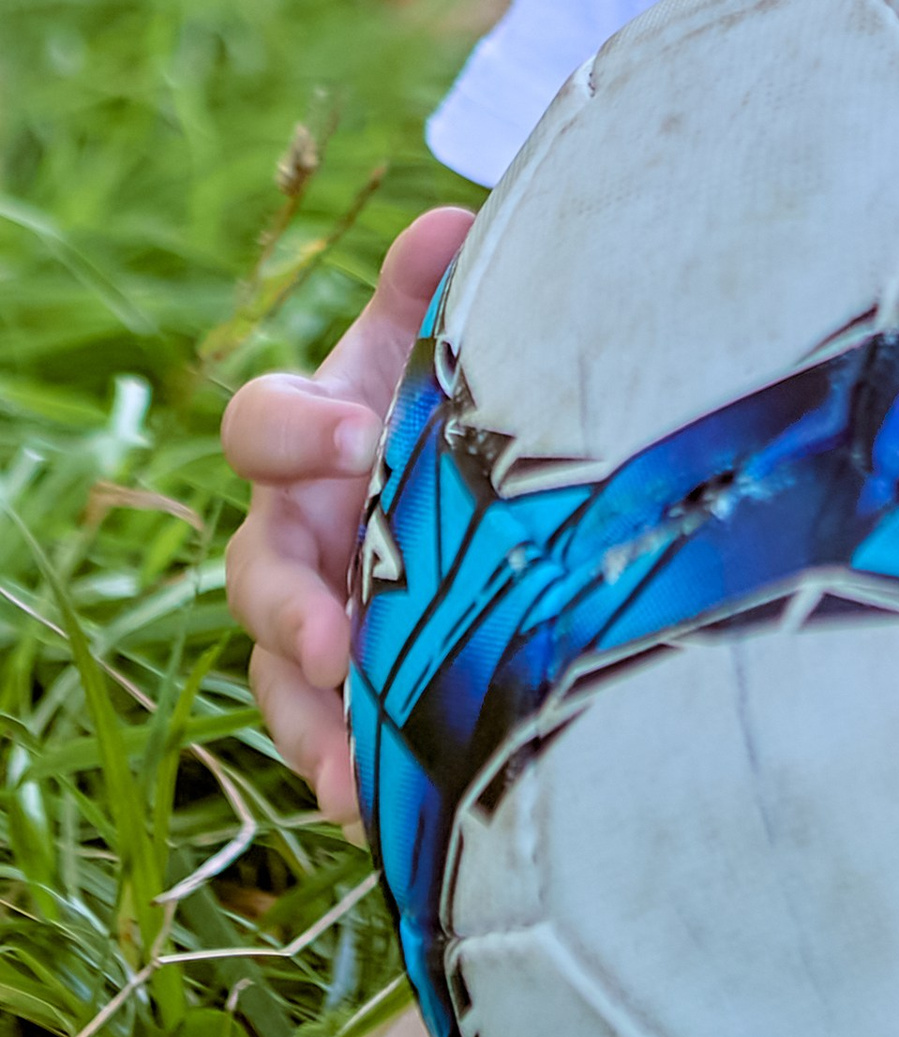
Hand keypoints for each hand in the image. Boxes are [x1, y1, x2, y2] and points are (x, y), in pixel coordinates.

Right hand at [221, 205, 470, 832]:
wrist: (509, 480)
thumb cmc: (457, 399)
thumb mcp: (449, 345)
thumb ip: (439, 289)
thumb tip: (451, 218)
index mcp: (312, 432)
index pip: (263, 423)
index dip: (295, 432)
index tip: (352, 435)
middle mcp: (297, 526)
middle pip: (253, 570)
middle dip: (286, 610)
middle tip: (336, 642)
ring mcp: (317, 612)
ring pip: (281, 673)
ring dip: (308, 722)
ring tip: (346, 774)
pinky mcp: (352, 686)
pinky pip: (329, 736)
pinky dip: (348, 774)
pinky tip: (380, 818)